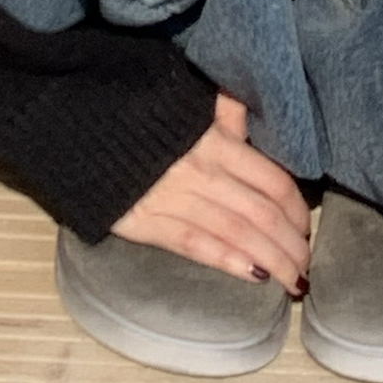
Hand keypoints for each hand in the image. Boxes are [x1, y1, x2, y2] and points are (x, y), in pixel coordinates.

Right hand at [111, 92, 312, 289]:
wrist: (76, 125)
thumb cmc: (136, 112)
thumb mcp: (184, 100)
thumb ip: (223, 112)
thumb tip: (250, 120)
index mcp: (213, 140)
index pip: (271, 180)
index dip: (295, 208)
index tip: (305, 226)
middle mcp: (201, 172)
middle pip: (261, 215)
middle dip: (291, 245)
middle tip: (306, 265)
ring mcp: (175, 201)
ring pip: (237, 236)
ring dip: (272, 261)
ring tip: (293, 281)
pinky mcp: (148, 224)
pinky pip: (198, 247)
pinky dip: (230, 263)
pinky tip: (254, 276)